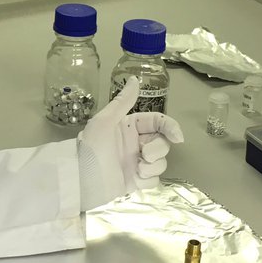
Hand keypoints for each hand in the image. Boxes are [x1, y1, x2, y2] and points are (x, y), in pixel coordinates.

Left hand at [77, 76, 183, 208]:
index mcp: (129, 126)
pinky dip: (147, 181)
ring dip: (152, 167)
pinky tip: (134, 181)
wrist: (83, 183)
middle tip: (145, 156)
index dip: (170, 127)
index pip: (157, 122)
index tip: (177, 138)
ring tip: (137, 171)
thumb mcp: (104, 122)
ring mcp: (137, 162)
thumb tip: (135, 79)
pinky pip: (154, 179)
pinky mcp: (137, 180)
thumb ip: (122, 102)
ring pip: (161, 162)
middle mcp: (135, 143)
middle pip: (162, 142)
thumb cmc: (93, 150)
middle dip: (158, 150)